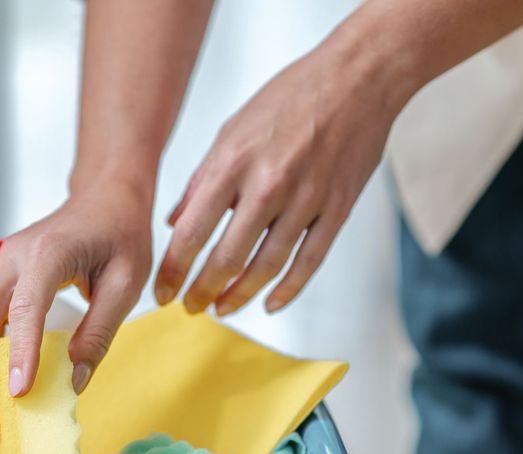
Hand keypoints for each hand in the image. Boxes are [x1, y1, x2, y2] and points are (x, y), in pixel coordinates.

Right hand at [0, 183, 152, 430]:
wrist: (106, 195)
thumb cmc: (120, 232)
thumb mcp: (127, 282)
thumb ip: (100, 331)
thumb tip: (74, 381)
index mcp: (48, 252)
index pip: (26, 307)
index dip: (20, 352)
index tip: (19, 392)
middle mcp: (14, 256)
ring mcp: (3, 264)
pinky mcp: (3, 276)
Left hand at [155, 38, 403, 315]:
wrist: (358, 76)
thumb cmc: (292, 97)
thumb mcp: (232, 130)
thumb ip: (201, 180)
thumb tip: (174, 221)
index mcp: (233, 162)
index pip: (191, 232)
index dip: (173, 270)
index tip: (163, 292)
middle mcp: (267, 184)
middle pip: (227, 257)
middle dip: (202, 291)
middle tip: (190, 307)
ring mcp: (306, 199)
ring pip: (267, 266)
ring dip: (240, 295)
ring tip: (222, 308)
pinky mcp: (337, 208)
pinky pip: (310, 261)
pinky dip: (288, 289)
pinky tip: (270, 303)